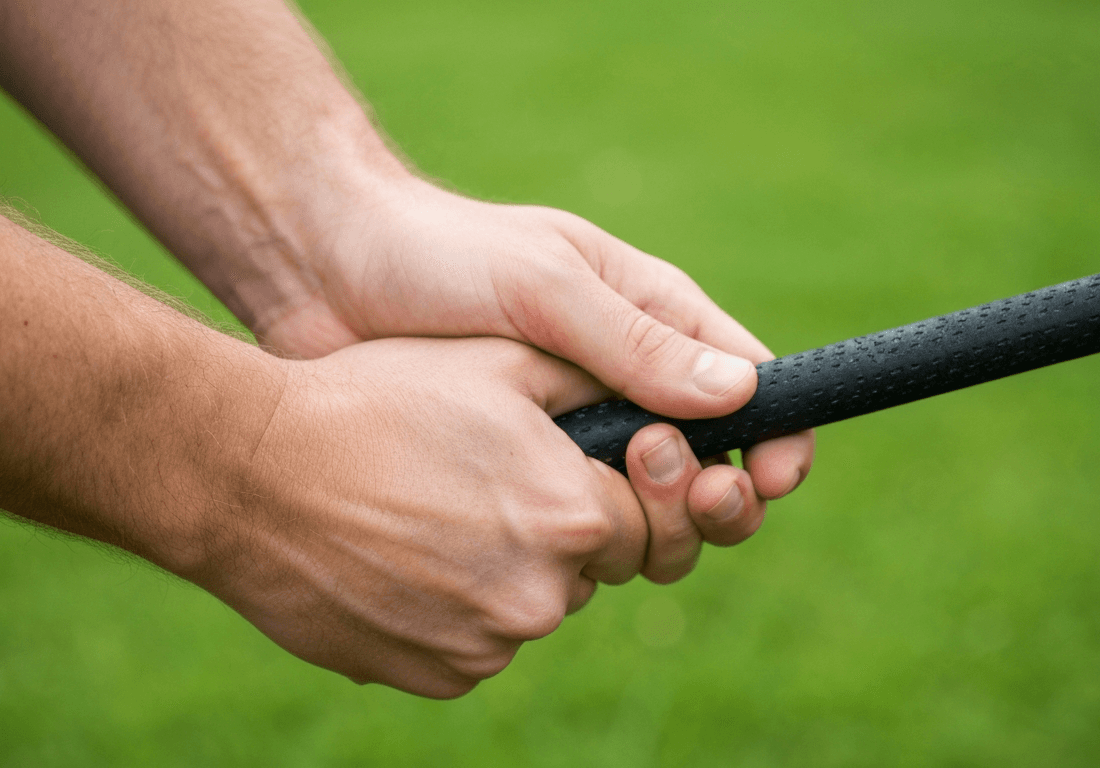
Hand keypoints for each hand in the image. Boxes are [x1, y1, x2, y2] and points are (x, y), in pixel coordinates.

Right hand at [184, 337, 786, 696]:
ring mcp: (485, 648)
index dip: (615, 479)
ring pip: (532, 603)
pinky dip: (458, 606)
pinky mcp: (436, 678)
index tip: (567, 457)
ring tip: (434, 506)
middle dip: (563, 522)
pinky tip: (406, 551)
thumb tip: (703, 393)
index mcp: (571, 517)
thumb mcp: (497, 360)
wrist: (247, 473)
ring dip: (506, 564)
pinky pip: (477, 642)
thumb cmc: (374, 400)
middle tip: (493, 477)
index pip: (646, 513)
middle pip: (592, 564)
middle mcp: (541, 597)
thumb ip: (607, 377)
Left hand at [261, 177, 813, 505]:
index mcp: (650, 320)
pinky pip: (579, 532)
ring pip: (651, 514)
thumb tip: (739, 396)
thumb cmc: (434, 256)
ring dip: (656, 531)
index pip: (751, 386)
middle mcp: (624, 384)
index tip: (771, 480)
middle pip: (713, 466)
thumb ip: (633, 339)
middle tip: (689, 497)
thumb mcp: (539, 282)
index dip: (777, 440)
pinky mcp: (520, 478)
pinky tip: (557, 548)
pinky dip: (588, 550)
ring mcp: (573, 437)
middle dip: (720, 497)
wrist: (321, 277)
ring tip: (606, 508)